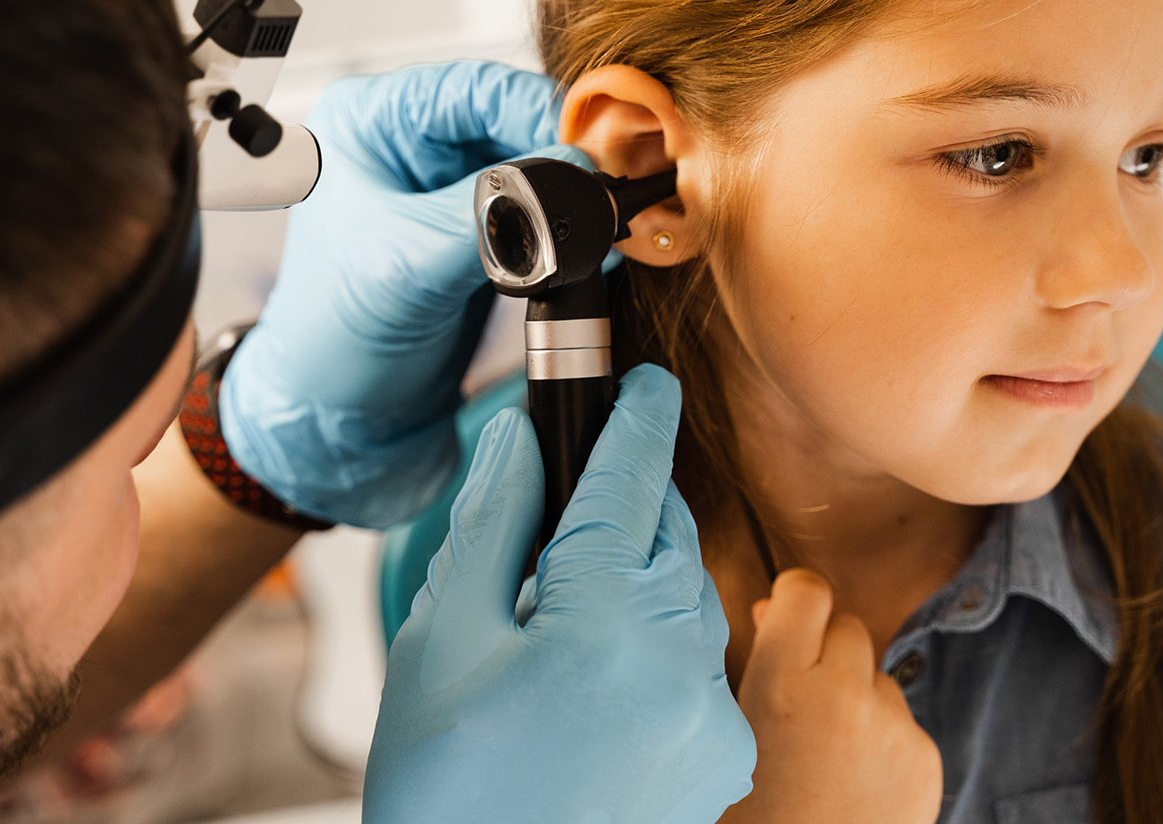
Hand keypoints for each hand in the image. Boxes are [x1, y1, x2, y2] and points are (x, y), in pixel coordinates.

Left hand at [218, 61, 584, 527]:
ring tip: (601, 221)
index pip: (474, 87)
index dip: (537, 110)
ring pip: (532, 169)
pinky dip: (565, 230)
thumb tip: (571, 176)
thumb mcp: (408, 265)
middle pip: (513, 122)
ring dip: (569, 195)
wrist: (337, 426)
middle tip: (605, 190)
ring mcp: (445, 195)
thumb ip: (492, 215)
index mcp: (371, 124)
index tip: (587, 150)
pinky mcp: (476, 241)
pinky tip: (588, 247)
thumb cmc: (331, 340)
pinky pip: (536, 216)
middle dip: (563, 156)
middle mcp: (409, 148)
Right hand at [364, 365, 755, 823]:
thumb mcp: (443, 640)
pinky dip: (655, 643)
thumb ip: (494, 526)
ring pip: (686, 598)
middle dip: (623, 509)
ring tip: (558, 620)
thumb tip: (523, 444)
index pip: (631, 483)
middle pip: (666, 538)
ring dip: (637, 578)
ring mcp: (711, 721)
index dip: (634, 419)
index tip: (643, 379)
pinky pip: (697, 663)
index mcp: (605, 627)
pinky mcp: (719, 759)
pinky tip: (593, 678)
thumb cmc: (448, 790)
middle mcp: (682, 669)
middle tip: (556, 529)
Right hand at [721, 570, 942, 823]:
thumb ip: (755, 666)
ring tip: (823, 752)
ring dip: (855, 694)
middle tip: (800, 697)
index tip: (784, 617)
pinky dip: (880, 737)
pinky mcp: (927, 759)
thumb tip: (775, 610)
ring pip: (877, 675)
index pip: (807, 590)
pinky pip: (902, 720)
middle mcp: (844, 693)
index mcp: (781, 683)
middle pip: (847, 626)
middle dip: (826, 650)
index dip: (794, 599)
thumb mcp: (730, 733)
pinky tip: (853, 778)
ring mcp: (893, 727)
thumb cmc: (748, 814)